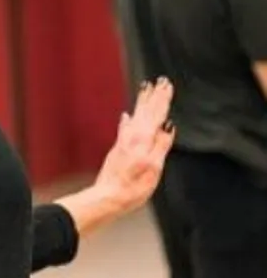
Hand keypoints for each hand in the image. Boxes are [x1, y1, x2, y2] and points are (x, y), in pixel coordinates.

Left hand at [92, 77, 174, 213]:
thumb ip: (161, 146)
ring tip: (146, 90)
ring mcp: (124, 141)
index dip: (162, 100)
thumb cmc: (133, 188)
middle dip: (154, 96)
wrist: (108, 196)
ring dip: (143, 103)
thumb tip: (168, 125)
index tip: (166, 85)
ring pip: (136, 116)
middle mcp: (132, 137)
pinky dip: (128, 120)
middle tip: (160, 81)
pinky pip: (125, 128)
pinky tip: (127, 115)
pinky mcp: (118, 149)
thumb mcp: (154, 169)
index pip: (156, 115)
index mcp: (143, 140)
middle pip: (146, 112)